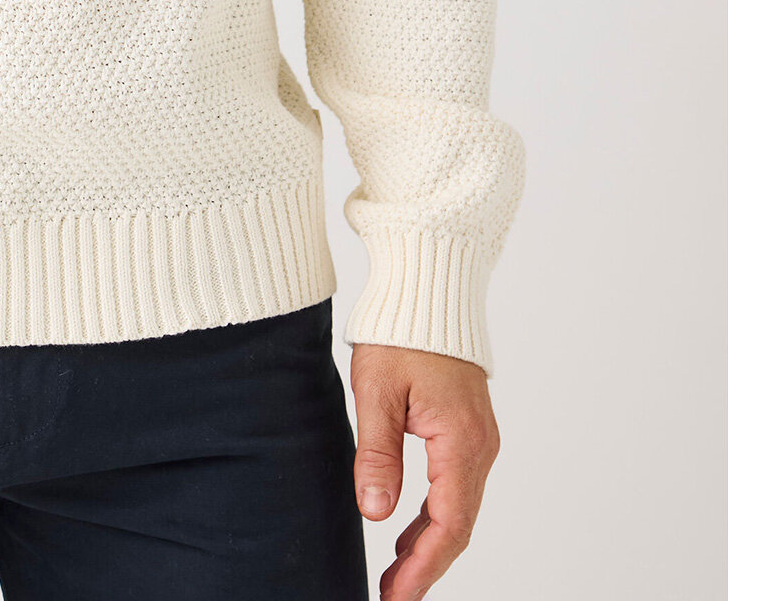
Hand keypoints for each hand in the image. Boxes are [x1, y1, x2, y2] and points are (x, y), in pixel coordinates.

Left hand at [351, 343, 499, 598]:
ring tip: (395, 574)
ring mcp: (480, 440)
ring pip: (459, 509)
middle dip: (426, 566)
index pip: (448, 524)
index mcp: (461, 441)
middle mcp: (480, 447)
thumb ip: (377, 453)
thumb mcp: (377, 391)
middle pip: (459, 525)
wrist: (430, 287)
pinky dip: (436, 516)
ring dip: (430, 544)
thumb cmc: (400, 331)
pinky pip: (458, 487)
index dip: (422, 567)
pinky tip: (409, 531)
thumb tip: (376, 512)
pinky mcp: (470, 431)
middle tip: (392, 596)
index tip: (396, 595)